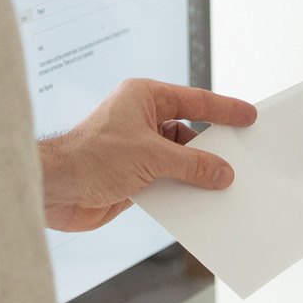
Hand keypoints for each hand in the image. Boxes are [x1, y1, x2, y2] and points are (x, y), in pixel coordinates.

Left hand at [39, 80, 256, 231]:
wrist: (53, 191)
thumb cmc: (90, 158)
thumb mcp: (151, 157)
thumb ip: (192, 164)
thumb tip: (222, 172)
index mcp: (144, 99)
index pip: (195, 101)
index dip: (224, 109)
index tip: (249, 116)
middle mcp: (141, 121)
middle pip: (189, 132)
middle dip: (213, 148)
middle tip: (242, 156)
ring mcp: (137, 150)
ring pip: (179, 161)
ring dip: (197, 174)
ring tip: (226, 186)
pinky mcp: (132, 178)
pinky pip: (168, 182)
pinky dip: (183, 191)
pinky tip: (200, 203)